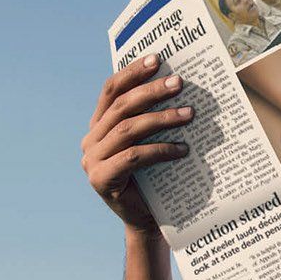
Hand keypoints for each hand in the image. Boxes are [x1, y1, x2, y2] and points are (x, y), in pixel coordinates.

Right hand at [80, 55, 192, 232]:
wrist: (148, 221)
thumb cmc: (155, 178)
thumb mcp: (152, 141)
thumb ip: (152, 116)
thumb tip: (178, 82)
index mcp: (99, 125)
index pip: (111, 90)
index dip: (132, 72)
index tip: (157, 58)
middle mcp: (91, 140)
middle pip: (121, 107)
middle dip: (151, 91)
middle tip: (179, 83)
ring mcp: (92, 161)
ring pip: (127, 130)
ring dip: (161, 119)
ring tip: (189, 115)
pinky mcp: (101, 179)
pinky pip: (133, 157)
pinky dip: (160, 150)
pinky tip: (183, 149)